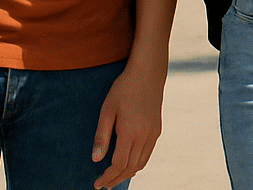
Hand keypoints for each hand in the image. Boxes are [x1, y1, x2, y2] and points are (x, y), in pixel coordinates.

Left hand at [90, 62, 164, 189]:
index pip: (118, 164)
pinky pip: (148, 154)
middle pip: (131, 167)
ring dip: (127, 173)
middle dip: (116, 179)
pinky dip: (137, 164)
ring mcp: (153, 133)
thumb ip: (102, 136)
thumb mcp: (107, 110)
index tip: (97, 184)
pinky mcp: (157, 129)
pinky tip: (129, 164)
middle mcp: (145, 135)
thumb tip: (96, 159)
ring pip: (141, 163)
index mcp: (130, 132)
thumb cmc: (124, 89)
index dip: (107, 176)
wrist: (148, 73)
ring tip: (115, 178)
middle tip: (104, 185)